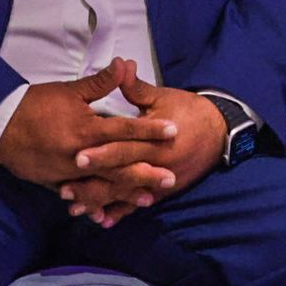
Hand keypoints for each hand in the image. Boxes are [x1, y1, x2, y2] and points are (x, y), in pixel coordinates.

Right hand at [0, 59, 178, 225]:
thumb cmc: (37, 104)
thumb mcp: (70, 90)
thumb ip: (100, 82)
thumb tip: (124, 63)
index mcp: (86, 129)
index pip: (125, 130)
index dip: (150, 130)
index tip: (174, 132)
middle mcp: (80, 155)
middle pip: (118, 166)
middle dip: (146, 173)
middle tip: (171, 178)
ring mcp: (67, 173)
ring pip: (102, 186)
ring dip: (125, 194)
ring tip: (149, 200)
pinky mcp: (54, 182)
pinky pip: (79, 197)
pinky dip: (94, 206)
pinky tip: (109, 215)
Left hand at [64, 74, 225, 224]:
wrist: (220, 131)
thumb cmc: (188, 110)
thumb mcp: (163, 97)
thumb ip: (137, 88)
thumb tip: (121, 65)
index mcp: (157, 139)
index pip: (126, 147)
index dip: (102, 153)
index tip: (78, 157)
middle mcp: (159, 163)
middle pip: (122, 175)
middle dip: (94, 183)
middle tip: (66, 188)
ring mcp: (162, 179)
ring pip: (127, 194)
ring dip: (100, 201)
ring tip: (74, 208)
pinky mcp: (164, 190)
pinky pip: (139, 203)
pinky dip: (120, 212)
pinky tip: (101, 220)